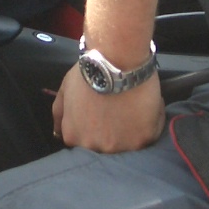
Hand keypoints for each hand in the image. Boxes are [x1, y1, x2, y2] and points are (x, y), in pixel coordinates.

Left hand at [50, 63, 164, 153]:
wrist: (116, 60)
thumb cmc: (89, 73)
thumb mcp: (65, 91)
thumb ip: (60, 115)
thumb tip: (58, 134)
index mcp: (75, 137)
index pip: (84, 144)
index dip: (95, 131)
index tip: (103, 119)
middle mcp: (95, 148)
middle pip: (105, 148)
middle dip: (111, 134)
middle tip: (118, 113)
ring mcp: (120, 147)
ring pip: (128, 146)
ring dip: (130, 131)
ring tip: (132, 110)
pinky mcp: (142, 140)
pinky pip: (148, 138)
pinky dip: (150, 124)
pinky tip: (146, 107)